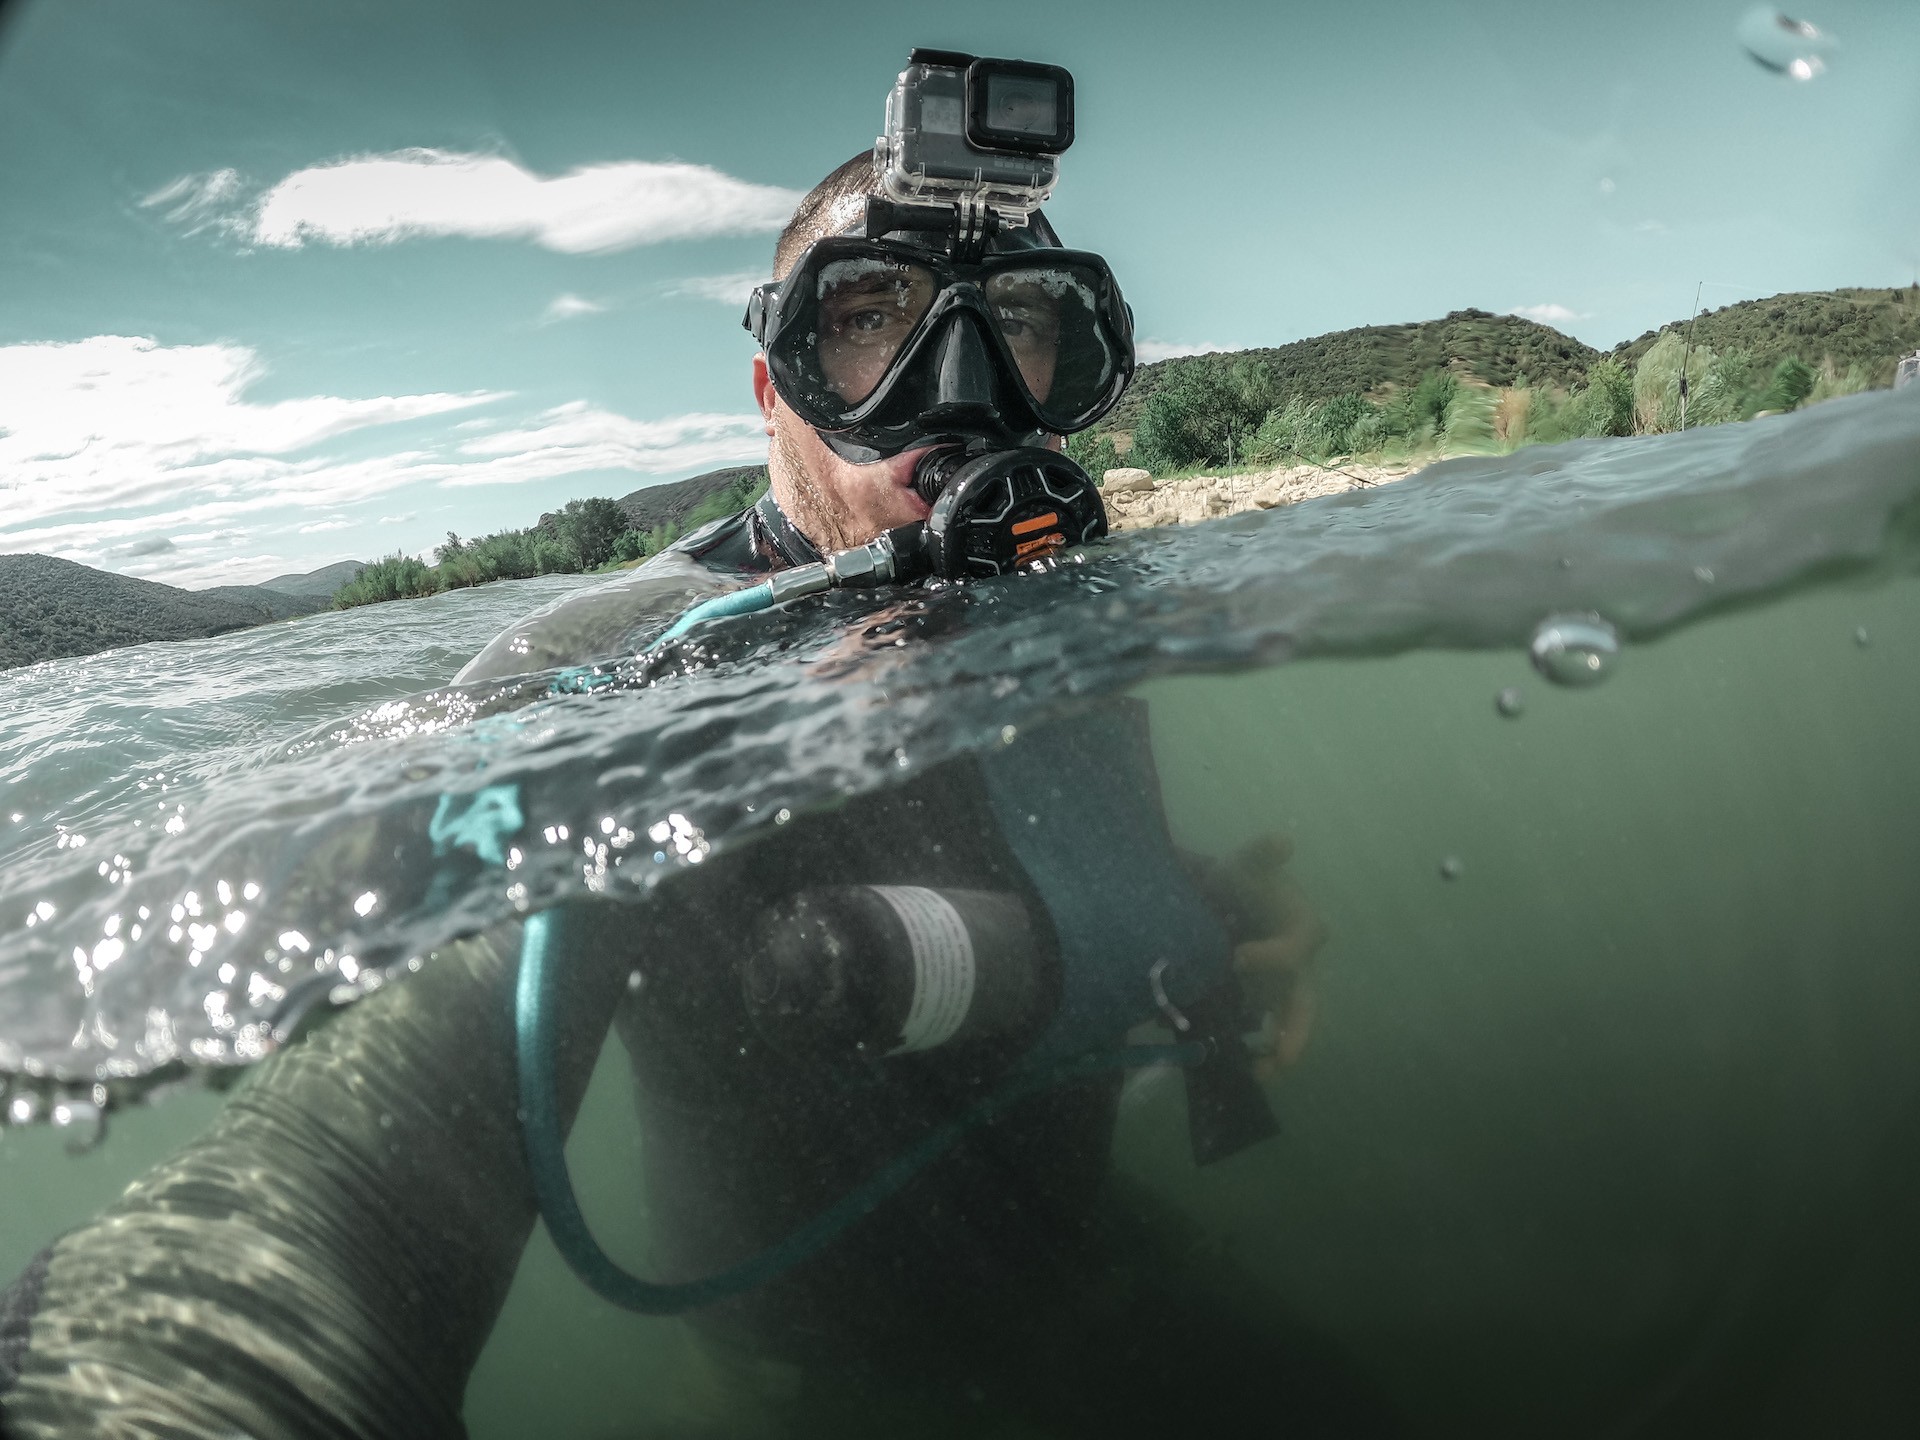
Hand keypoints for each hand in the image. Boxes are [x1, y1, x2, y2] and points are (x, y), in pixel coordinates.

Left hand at [1217, 835, 1325, 1077]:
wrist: (1225, 895)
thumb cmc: (1243, 877)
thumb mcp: (1247, 861)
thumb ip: (1262, 852)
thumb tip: (1281, 841)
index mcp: (1304, 928)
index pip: (1295, 950)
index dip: (1270, 958)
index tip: (1237, 958)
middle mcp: (1301, 962)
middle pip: (1307, 1001)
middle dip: (1298, 1031)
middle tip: (1282, 1058)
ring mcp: (1284, 985)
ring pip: (1290, 1023)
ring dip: (1280, 1050)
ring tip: (1259, 1074)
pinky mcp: (1265, 998)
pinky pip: (1268, 1027)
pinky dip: (1259, 1047)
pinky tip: (1244, 1066)